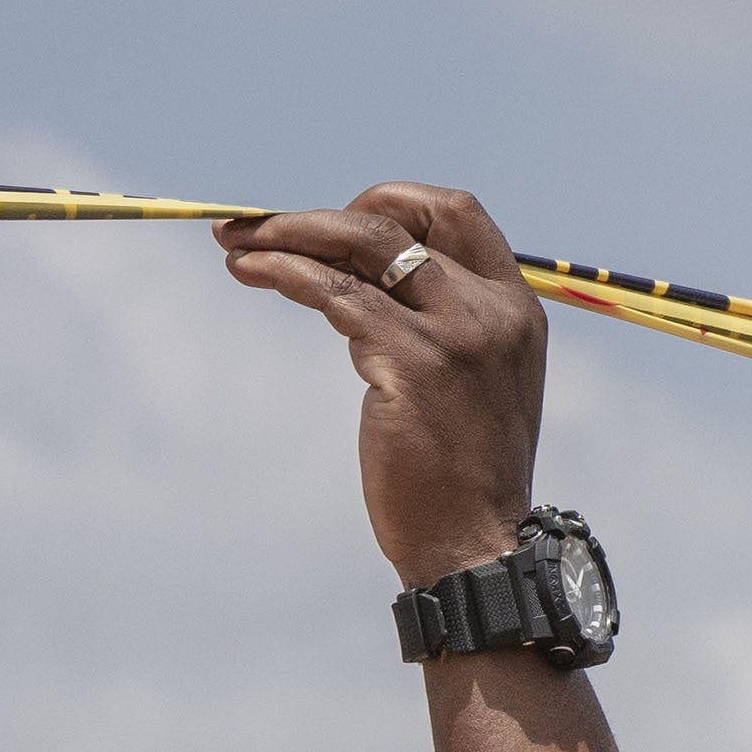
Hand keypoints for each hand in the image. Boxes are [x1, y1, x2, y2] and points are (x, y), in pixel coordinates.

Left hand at [217, 183, 549, 587]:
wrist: (476, 547)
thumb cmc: (462, 477)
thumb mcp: (469, 382)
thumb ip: (435, 324)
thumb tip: (351, 277)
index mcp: (516, 308)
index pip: (456, 212)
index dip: (393, 203)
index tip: (343, 227)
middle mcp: (492, 310)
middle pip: (403, 216)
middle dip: (328, 212)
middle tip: (274, 230)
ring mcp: (456, 333)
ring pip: (362, 243)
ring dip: (289, 232)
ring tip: (236, 240)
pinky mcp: (412, 362)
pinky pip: (334, 292)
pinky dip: (283, 270)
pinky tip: (248, 271)